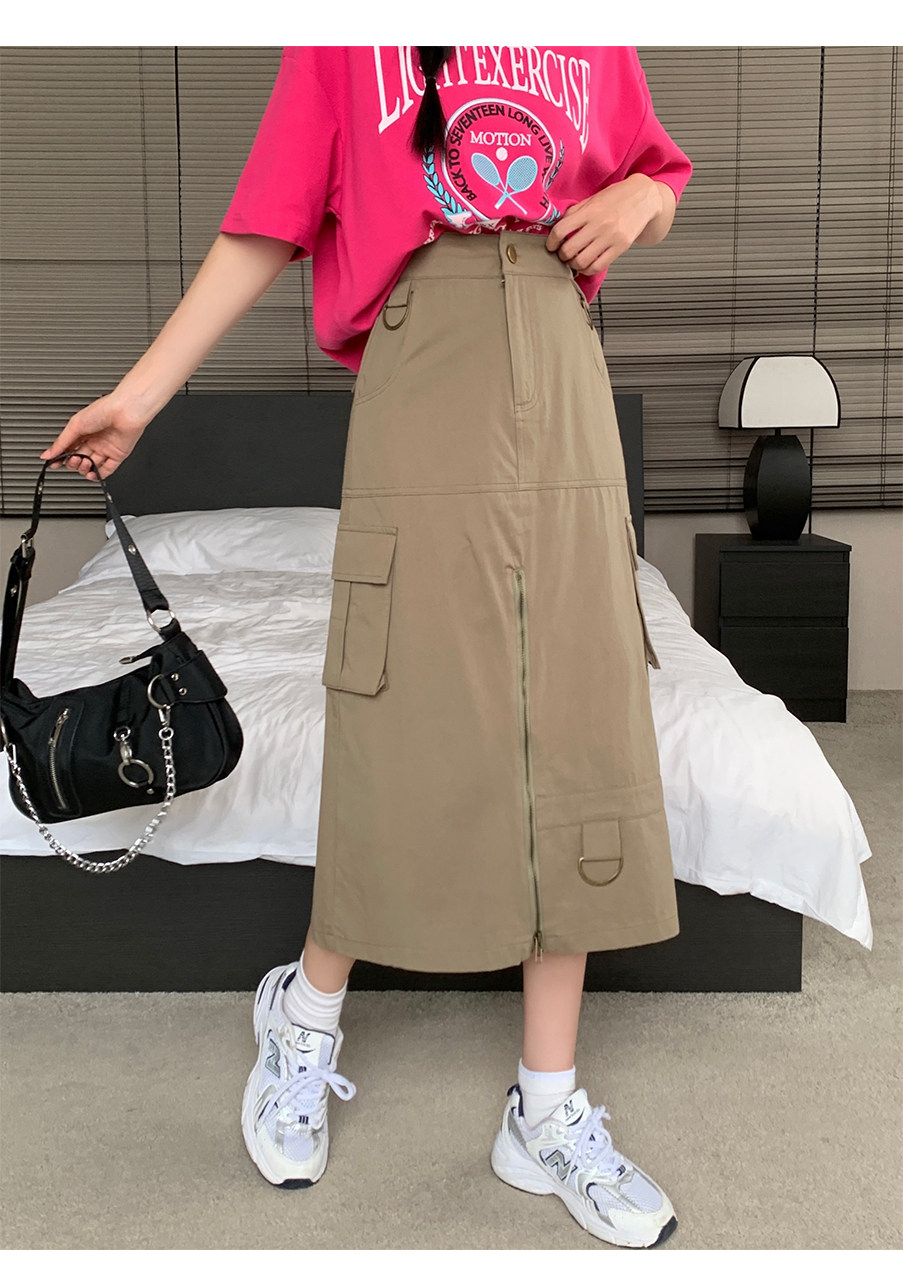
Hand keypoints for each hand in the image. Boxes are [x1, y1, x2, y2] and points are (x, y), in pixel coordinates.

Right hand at [38, 393, 146, 480]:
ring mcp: (106, 448)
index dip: (61, 457)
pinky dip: (98, 475)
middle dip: (73, 463)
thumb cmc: (103, 410)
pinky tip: (92, 473)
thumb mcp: (75, 426)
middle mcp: (94, 440)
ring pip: (91, 466)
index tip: (54, 463)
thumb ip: (61, 443)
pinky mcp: (117, 456)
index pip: (69, 448)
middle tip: (73, 460)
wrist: (125, 412)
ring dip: (84, 468)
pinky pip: (106, 470)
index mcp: (83, 431)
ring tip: (83, 462)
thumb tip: (47, 454)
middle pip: (79, 459)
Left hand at [545, 174, 662, 275]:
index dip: (551, 242)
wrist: (644, 197)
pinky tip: (587, 265)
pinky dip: (588, 270)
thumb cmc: (617, 198)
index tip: (551, 246)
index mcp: (589, 211)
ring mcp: (611, 237)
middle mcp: (599, 225)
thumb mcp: (593, 200)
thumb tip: (557, 228)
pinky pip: (598, 266)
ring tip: (574, 260)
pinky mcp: (621, 247)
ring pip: (582, 262)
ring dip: (574, 264)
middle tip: (563, 254)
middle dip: (561, 255)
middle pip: (569, 249)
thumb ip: (575, 213)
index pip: (560, 230)